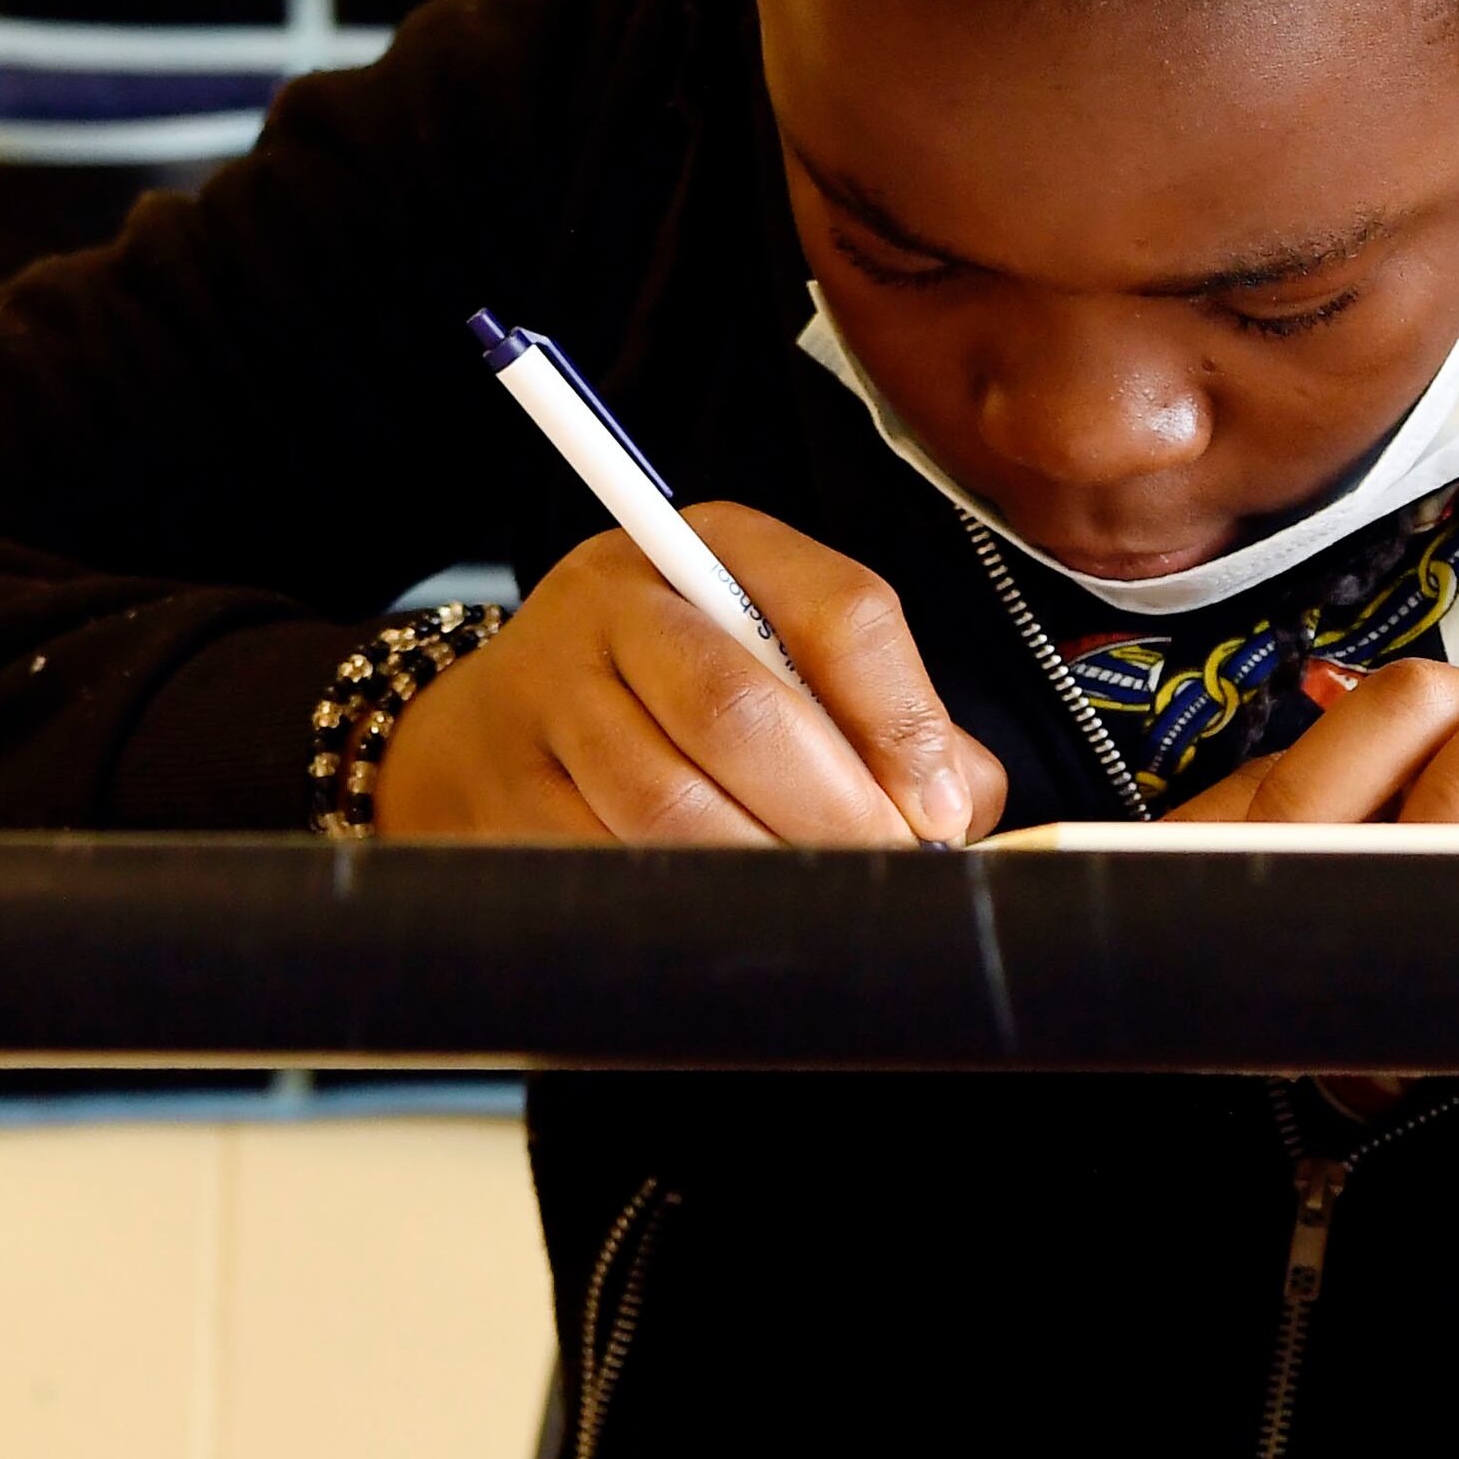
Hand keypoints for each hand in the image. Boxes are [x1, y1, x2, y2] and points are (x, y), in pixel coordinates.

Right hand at [374, 504, 1009, 849]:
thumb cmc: (687, 699)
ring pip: (664, 799)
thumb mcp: (788, 664)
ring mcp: (546, 685)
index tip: (938, 811)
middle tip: (884, 874)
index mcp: (720, 544)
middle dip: (833, 812)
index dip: (903, 720)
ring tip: (816, 906)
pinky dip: (677, 898)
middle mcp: (620, 595)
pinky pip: (601, 857)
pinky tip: (725, 914)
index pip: (840, 609)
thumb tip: (958, 810)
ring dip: (758, 867)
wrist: (504, 730)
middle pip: (741, 708)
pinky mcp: (500, 782)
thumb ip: (890, 724)